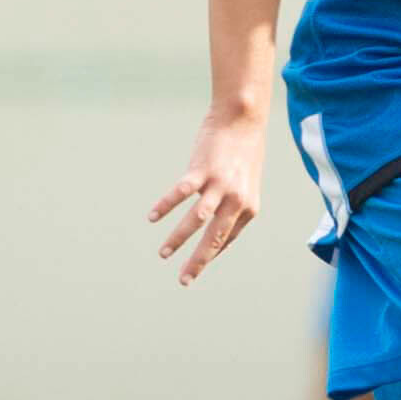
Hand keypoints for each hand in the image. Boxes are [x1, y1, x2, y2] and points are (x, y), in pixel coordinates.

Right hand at [148, 109, 268, 285]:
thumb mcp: (247, 183)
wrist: (242, 119)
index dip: (211, 254)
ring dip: (177, 239)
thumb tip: (216, 224)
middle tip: (184, 281)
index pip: (227, 239)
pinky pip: (180, 193)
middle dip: (197, 262)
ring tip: (163, 254)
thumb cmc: (243, 151)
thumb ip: (235, 204)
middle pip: (214, 239)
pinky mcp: (202, 170)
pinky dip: (165, 206)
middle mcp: (237, 200)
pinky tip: (152, 217)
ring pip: (196, 221)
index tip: (195, 266)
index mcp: (249, 207)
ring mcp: (219, 185)